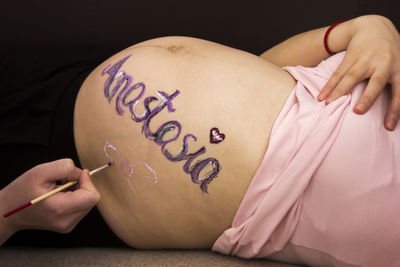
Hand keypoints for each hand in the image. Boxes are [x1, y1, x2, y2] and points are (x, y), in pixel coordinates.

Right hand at [0, 159, 99, 238]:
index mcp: (60, 209)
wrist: (8, 212)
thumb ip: (64, 168)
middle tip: (64, 179)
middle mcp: (66, 221)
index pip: (92, 197)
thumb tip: (82, 173)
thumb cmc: (21, 192)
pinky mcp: (67, 225)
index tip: (77, 174)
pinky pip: (81, 207)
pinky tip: (59, 194)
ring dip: (78, 190)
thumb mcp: (40, 172)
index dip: (88, 182)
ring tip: (59, 187)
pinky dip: (74, 197)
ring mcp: (67, 225)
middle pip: (91, 199)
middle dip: (82, 185)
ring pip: (87, 202)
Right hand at [318, 15, 399, 130]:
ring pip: (351, 77)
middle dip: (367, 98)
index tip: (388, 127)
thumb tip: (393, 118)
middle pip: (375, 83)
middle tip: (357, 111)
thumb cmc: (390, 53)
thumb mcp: (399, 66)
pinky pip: (338, 73)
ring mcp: (366, 59)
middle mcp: (383, 64)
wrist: (374, 26)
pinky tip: (322, 96)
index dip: (395, 110)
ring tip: (328, 104)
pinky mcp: (351, 56)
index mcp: (398, 70)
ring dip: (338, 92)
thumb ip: (395, 84)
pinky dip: (329, 86)